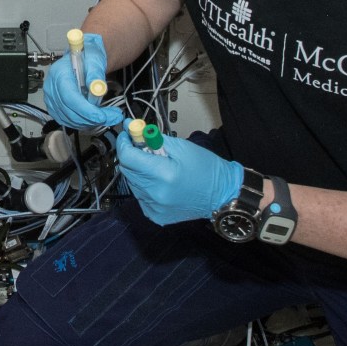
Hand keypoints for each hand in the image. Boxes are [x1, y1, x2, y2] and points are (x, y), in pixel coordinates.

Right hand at [42, 32, 122, 130]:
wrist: (84, 59)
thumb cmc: (89, 58)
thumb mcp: (95, 60)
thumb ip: (96, 74)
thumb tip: (97, 89)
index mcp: (59, 74)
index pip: (70, 98)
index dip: (86, 110)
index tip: (103, 116)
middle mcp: (51, 88)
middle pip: (70, 112)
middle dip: (93, 118)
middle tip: (115, 116)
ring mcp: (51, 100)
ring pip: (70, 120)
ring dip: (91, 122)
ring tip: (109, 116)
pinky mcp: (55, 108)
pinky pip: (69, 121)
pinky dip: (84, 123)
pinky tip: (96, 117)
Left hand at [114, 130, 242, 225]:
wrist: (221, 195)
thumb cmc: (205, 168)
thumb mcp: (181, 146)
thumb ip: (154, 139)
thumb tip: (134, 130)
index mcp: (163, 174)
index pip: (128, 157)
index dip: (124, 143)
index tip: (127, 135)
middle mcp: (155, 194)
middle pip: (127, 170)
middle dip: (132, 156)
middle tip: (142, 148)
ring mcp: (154, 207)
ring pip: (133, 183)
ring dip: (139, 172)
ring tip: (157, 167)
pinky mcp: (155, 215)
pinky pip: (140, 196)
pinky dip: (145, 186)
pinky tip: (160, 182)